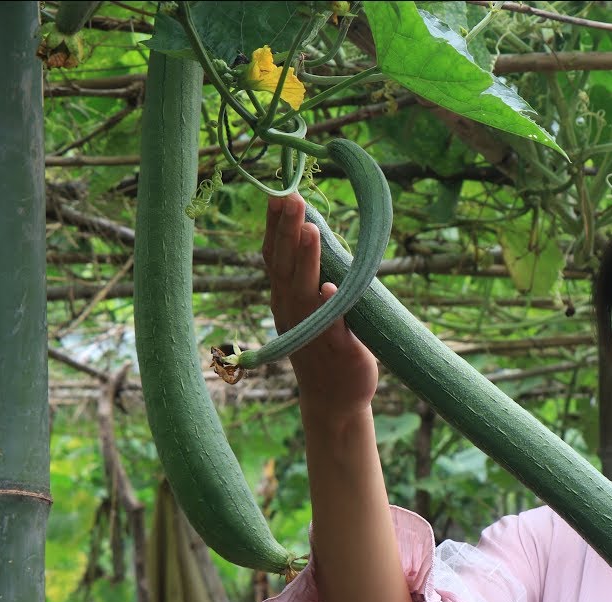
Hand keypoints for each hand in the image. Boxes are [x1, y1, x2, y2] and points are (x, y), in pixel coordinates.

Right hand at [262, 193, 377, 408]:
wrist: (333, 399)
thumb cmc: (325, 344)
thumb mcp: (311, 305)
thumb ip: (311, 273)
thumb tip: (315, 231)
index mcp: (285, 298)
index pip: (274, 255)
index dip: (274, 226)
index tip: (278, 193)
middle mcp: (292, 311)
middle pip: (285, 266)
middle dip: (288, 231)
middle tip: (292, 198)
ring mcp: (312, 330)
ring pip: (305, 291)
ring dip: (307, 260)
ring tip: (310, 230)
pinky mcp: (338, 348)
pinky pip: (331, 325)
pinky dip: (328, 306)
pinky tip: (330, 287)